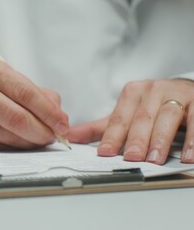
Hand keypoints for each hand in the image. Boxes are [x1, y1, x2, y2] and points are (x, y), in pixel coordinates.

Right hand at [0, 56, 69, 149]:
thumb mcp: (6, 81)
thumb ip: (35, 94)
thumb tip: (59, 116)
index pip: (26, 92)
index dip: (49, 112)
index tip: (62, 124)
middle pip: (17, 117)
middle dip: (41, 131)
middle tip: (53, 137)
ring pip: (7, 135)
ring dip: (28, 142)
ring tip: (36, 140)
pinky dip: (10, 148)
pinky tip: (15, 143)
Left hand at [69, 78, 193, 164]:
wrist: (187, 91)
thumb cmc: (154, 106)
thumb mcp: (128, 114)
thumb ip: (101, 127)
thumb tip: (69, 136)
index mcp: (132, 93)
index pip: (119, 118)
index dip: (111, 136)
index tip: (104, 153)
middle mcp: (153, 91)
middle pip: (142, 119)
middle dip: (136, 140)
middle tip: (132, 158)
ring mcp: (177, 94)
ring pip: (167, 117)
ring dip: (161, 140)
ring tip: (155, 159)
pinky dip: (192, 138)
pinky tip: (188, 155)